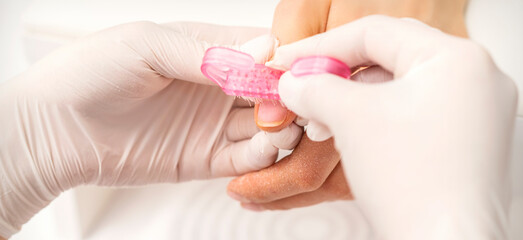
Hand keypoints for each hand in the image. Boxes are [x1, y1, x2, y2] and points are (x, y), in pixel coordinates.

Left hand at [0, 22, 279, 236]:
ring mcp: (212, 123)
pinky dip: (264, 156)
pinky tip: (266, 149)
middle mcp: (215, 86)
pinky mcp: (205, 159)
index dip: (283, 58)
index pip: (261, 49)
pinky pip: (246, 159)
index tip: (294, 70)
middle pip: (272, 89)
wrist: (53, 130)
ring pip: (267, 125)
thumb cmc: (90, 73)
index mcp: (206, 49)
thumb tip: (263, 50)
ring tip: (281, 128)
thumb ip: (206, 52)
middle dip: (288, 96)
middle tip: (294, 103)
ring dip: (282, 127)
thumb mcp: (147, 46)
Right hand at [228, 0, 469, 210]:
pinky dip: (376, 120)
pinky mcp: (464, 140)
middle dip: (337, 77)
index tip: (291, 60)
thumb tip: (295, 81)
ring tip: (321, 122)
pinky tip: (350, 134)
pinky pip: (412, 113)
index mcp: (457, 59)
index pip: (376, 32)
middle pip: (388, 58)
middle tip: (303, 89)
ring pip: (398, 88)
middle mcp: (475, 80)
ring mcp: (474, 112)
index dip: (322, 46)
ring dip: (353, 102)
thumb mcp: (351, 119)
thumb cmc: (415, 188)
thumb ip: (315, 88)